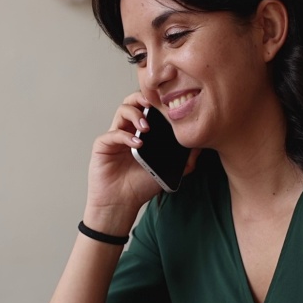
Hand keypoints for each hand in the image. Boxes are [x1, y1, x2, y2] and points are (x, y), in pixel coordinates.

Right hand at [83, 93, 199, 233]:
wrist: (121, 203)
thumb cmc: (140, 186)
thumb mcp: (168, 170)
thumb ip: (184, 159)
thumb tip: (200, 145)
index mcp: (141, 132)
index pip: (147, 107)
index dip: (156, 101)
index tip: (168, 103)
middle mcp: (127, 130)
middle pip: (132, 102)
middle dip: (143, 98)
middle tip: (153, 105)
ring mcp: (114, 137)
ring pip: (121, 111)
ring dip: (135, 114)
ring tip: (146, 126)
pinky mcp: (103, 146)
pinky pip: (112, 134)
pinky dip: (125, 135)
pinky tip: (137, 144)